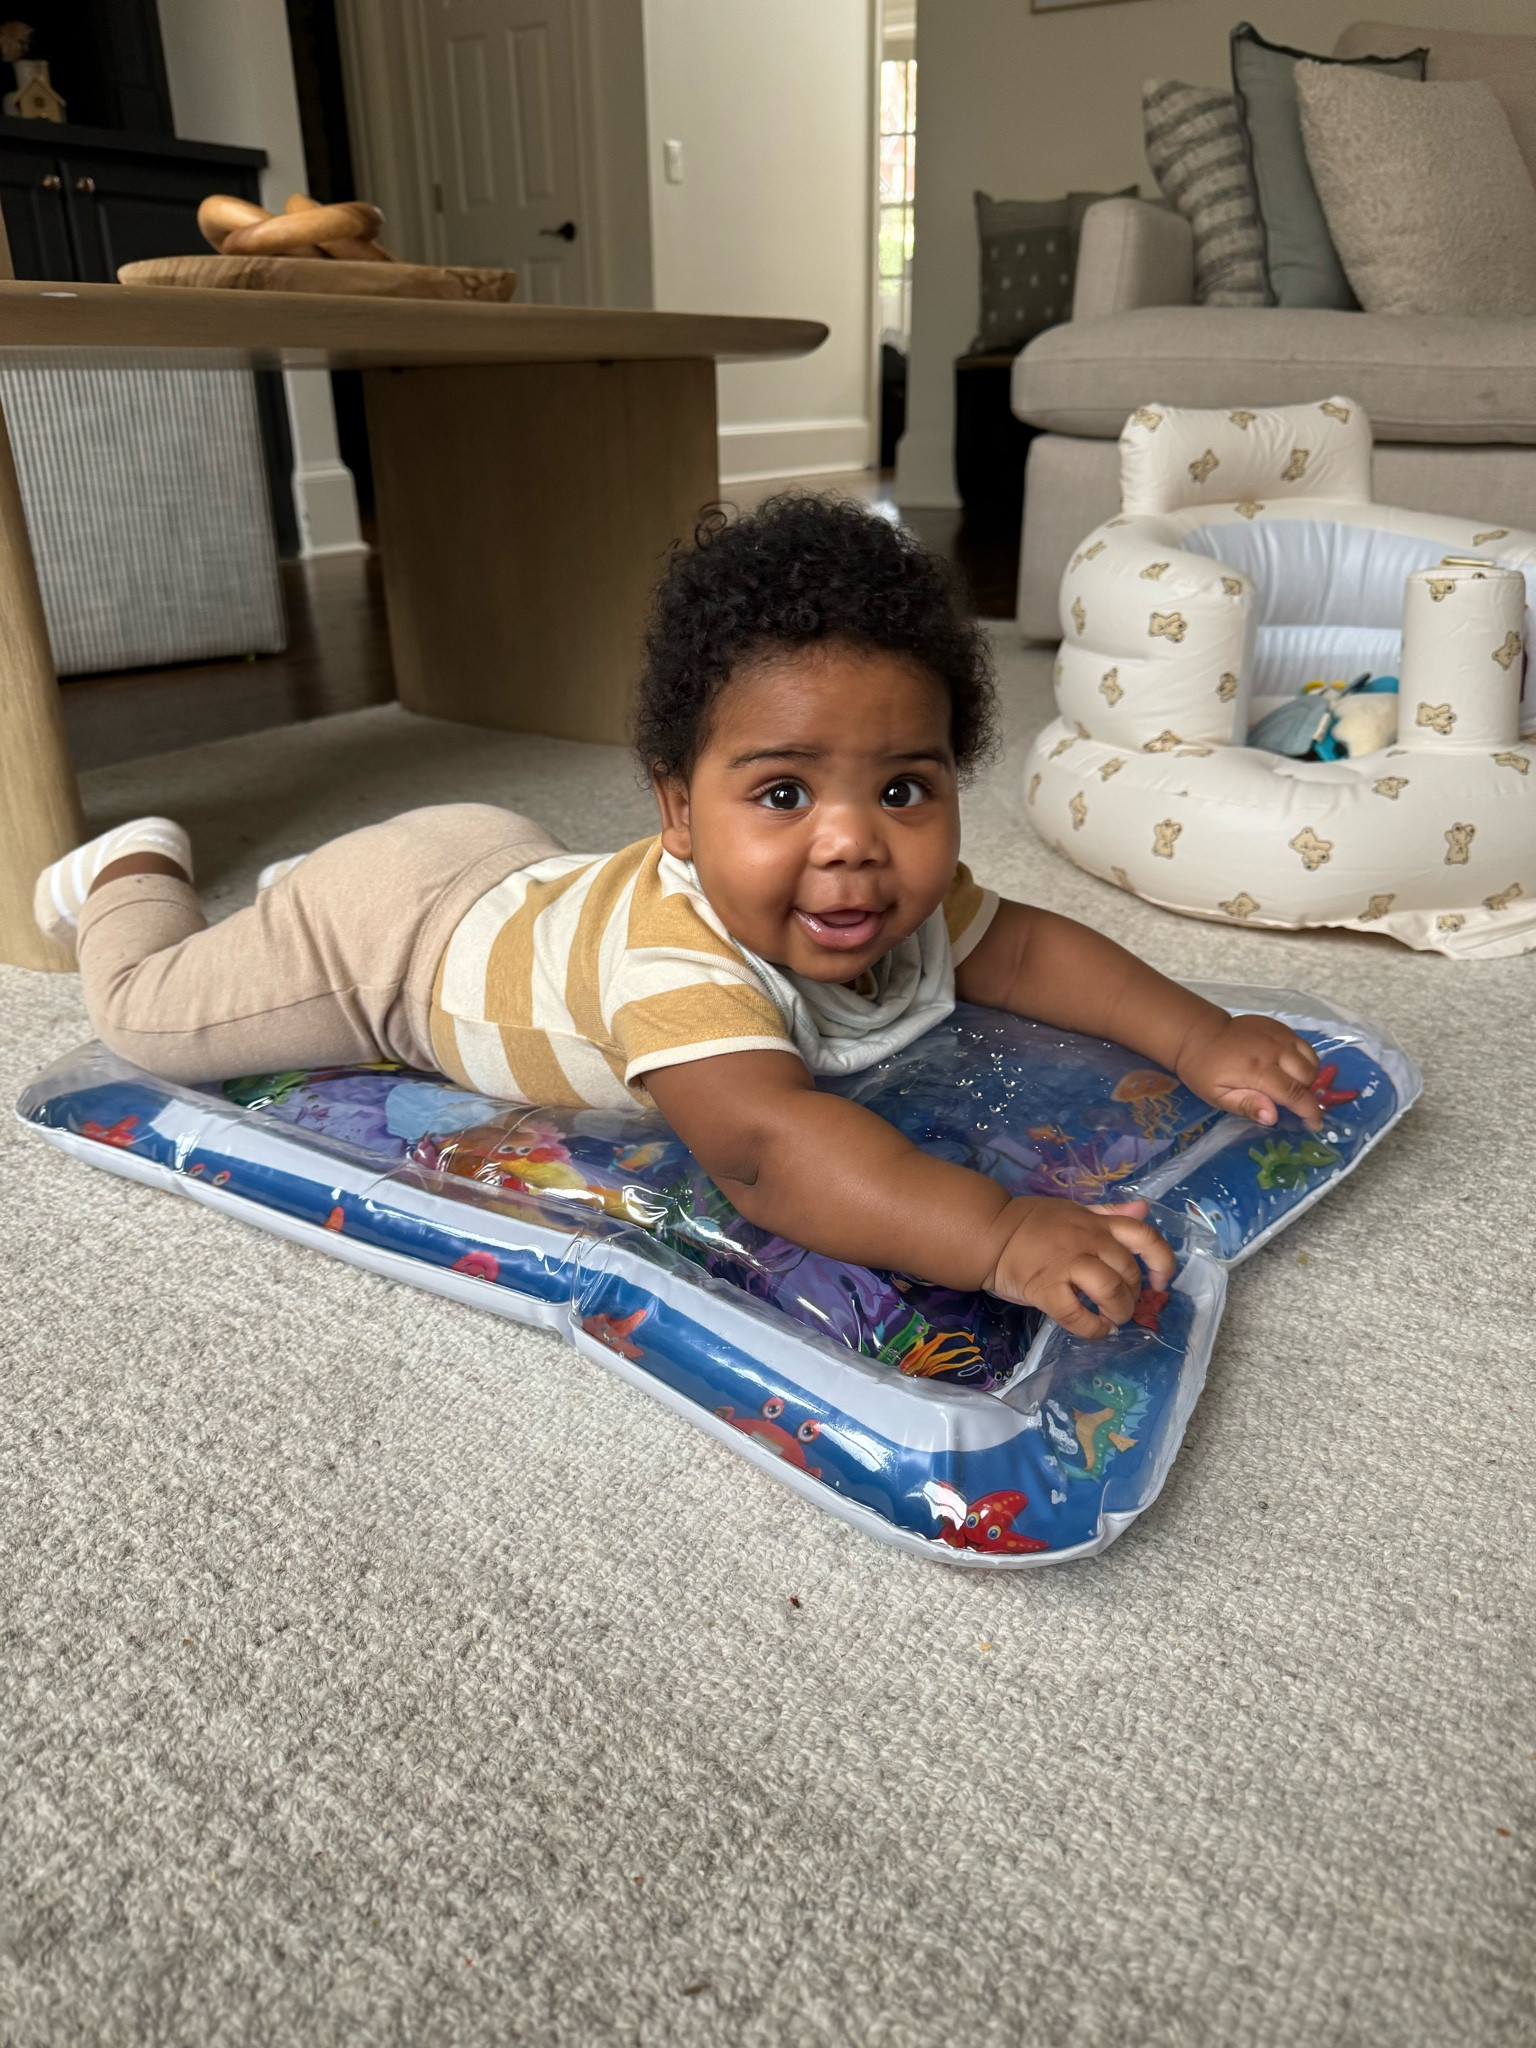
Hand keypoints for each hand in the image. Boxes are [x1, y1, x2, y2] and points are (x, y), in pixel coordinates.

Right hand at [985, 1196, 1175, 1339]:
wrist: (989, 1233)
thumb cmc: (1031, 1223)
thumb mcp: (1074, 1210)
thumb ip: (1109, 1213)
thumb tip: (1144, 1209)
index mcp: (1097, 1224)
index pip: (1144, 1236)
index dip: (1161, 1262)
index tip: (1160, 1281)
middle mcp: (1087, 1241)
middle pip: (1129, 1273)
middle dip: (1133, 1297)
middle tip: (1121, 1305)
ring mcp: (1066, 1265)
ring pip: (1110, 1292)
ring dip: (1118, 1313)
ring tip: (1111, 1319)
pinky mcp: (1045, 1289)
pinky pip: (1077, 1316)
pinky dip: (1093, 1329)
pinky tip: (1095, 1329)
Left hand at [1175, 1011, 1322, 1130]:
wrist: (1199, 1034)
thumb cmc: (1205, 1071)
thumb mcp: (1217, 1095)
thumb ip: (1246, 1105)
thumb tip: (1273, 1117)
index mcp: (1257, 1070)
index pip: (1294, 1093)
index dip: (1309, 1111)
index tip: (1315, 1125)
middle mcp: (1274, 1050)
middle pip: (1308, 1076)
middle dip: (1308, 1094)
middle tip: (1297, 1105)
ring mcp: (1279, 1035)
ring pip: (1311, 1060)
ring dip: (1309, 1077)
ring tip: (1294, 1087)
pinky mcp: (1280, 1026)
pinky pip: (1304, 1046)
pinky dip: (1305, 1060)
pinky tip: (1291, 1069)